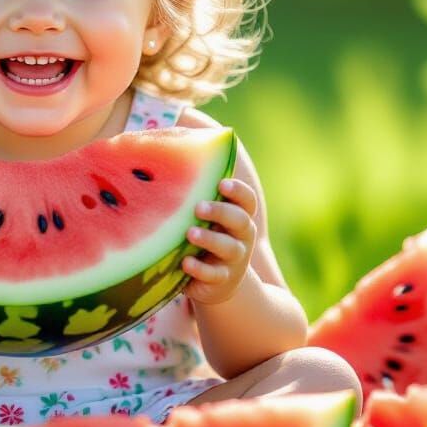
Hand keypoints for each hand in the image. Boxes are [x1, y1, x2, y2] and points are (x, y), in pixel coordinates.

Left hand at [182, 178, 257, 305]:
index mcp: (239, 216)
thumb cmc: (208, 236)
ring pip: (229, 247)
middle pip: (240, 220)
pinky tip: (185, 262)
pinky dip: (200, 268)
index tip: (221, 183)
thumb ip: (201, 190)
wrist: (218, 282)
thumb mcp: (208, 218)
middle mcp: (242, 236)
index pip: (247, 200)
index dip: (237, 191)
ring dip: (210, 239)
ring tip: (190, 233)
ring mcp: (234, 260)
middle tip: (199, 207)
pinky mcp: (222, 280)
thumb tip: (179, 144)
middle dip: (221, 212)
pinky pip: (214, 274)